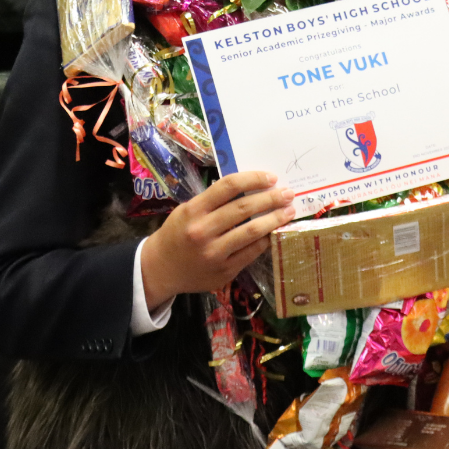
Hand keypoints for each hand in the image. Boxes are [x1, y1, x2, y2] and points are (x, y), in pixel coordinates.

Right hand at [140, 171, 294, 309]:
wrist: (160, 270)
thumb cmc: (177, 234)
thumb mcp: (188, 210)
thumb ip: (215, 200)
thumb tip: (252, 187)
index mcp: (194, 211)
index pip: (229, 186)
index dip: (254, 179)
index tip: (271, 177)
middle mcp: (203, 231)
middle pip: (245, 208)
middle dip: (271, 199)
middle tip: (288, 194)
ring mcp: (214, 253)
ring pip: (252, 232)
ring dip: (275, 219)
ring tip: (289, 211)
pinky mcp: (224, 271)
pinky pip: (252, 252)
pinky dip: (266, 239)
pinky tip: (275, 231)